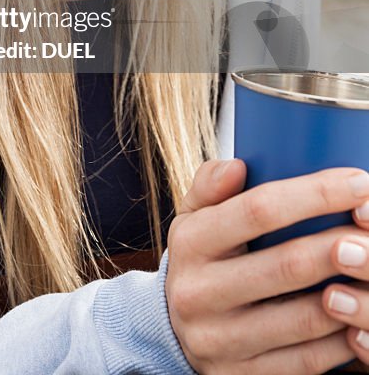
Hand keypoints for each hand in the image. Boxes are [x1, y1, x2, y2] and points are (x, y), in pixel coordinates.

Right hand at [165, 160, 368, 373]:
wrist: (172, 330)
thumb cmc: (200, 258)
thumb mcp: (193, 215)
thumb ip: (209, 184)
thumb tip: (238, 166)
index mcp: (191, 243)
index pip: (258, 210)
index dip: (315, 194)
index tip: (359, 182)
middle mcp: (200, 293)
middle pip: (288, 265)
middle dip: (343, 244)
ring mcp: (222, 341)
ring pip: (305, 318)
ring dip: (353, 294)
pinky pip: (308, 362)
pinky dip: (343, 339)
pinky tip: (359, 315)